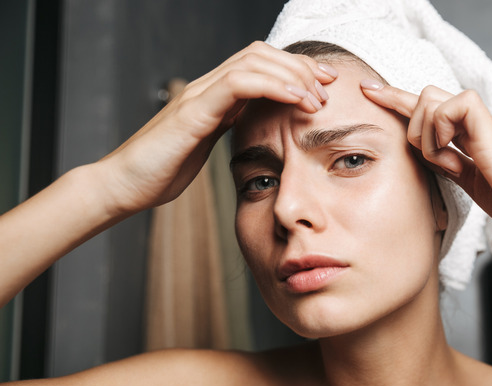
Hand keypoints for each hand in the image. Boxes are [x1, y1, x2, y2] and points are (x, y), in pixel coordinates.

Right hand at [97, 41, 337, 216]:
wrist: (124, 186)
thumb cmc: (163, 170)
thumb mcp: (207, 145)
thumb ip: (229, 127)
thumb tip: (257, 125)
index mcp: (214, 96)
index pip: (259, 64)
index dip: (295, 69)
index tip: (324, 85)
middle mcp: (207, 87)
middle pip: (261, 54)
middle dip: (300, 66)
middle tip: (329, 87)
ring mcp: (198, 95)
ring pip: (253, 61)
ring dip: (292, 75)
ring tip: (318, 96)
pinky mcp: (193, 111)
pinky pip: (239, 84)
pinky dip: (273, 85)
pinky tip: (296, 97)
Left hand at [361, 82, 491, 255]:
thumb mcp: (472, 183)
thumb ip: (452, 164)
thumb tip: (428, 155)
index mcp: (474, 135)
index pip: (431, 108)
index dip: (398, 99)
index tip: (370, 92)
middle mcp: (479, 124)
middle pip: (427, 94)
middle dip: (406, 116)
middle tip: (418, 146)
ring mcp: (486, 125)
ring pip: (433, 97)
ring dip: (425, 132)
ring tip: (445, 162)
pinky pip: (453, 106)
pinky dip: (441, 129)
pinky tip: (452, 154)